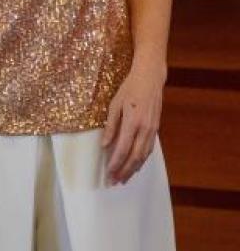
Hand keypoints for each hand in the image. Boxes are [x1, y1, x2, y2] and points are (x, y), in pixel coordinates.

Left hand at [102, 61, 165, 184]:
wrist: (150, 79)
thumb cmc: (129, 89)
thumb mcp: (114, 104)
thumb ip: (110, 126)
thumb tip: (104, 145)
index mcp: (133, 122)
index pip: (123, 149)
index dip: (115, 163)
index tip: (108, 173)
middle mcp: (145, 129)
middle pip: (135, 157)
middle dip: (124, 171)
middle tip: (115, 181)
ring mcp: (152, 130)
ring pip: (144, 155)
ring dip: (134, 169)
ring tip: (124, 178)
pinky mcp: (156, 129)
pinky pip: (149, 149)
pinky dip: (142, 160)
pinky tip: (136, 165)